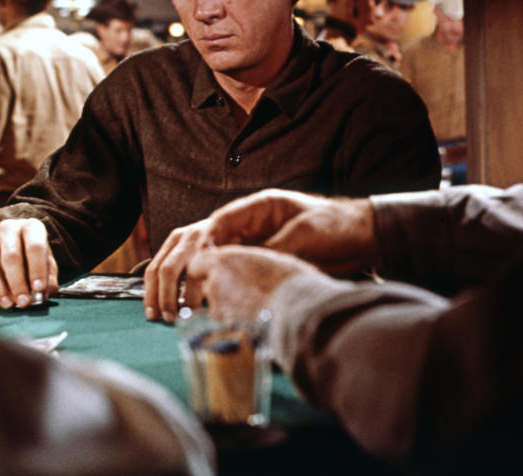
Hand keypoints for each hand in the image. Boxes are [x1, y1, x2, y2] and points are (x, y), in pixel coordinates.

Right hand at [0, 218, 57, 308]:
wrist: (16, 240)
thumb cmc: (33, 253)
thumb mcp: (47, 261)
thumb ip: (48, 277)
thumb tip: (44, 294)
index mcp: (31, 227)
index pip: (35, 246)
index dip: (37, 269)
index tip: (39, 289)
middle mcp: (9, 229)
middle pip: (11, 256)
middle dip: (18, 283)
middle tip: (24, 302)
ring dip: (0, 288)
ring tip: (10, 304)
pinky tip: (0, 301)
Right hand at [143, 189, 375, 322]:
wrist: (362, 234)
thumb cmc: (336, 226)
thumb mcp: (307, 233)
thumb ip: (274, 247)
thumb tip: (243, 268)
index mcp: (252, 210)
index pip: (210, 228)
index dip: (192, 253)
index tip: (184, 278)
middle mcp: (241, 225)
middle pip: (189, 242)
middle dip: (169, 272)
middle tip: (161, 306)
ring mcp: (243, 243)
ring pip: (193, 258)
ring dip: (174, 282)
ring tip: (161, 311)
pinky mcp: (249, 262)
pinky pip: (214, 274)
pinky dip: (196, 291)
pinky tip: (186, 312)